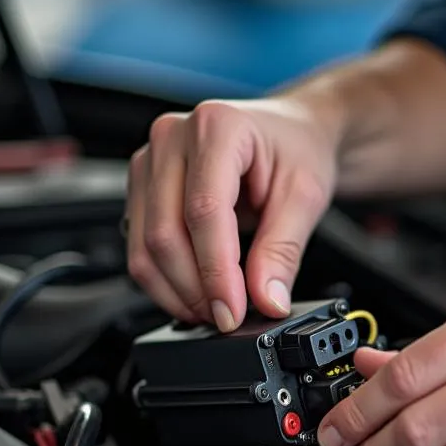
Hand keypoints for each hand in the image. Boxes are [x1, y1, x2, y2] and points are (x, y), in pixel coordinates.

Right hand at [126, 97, 338, 329]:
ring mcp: (150, 162)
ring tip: (215, 311)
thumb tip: (266, 299)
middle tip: (229, 318)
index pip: (204, 211)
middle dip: (196, 289)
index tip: (234, 311)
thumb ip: (283, 250)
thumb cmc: (296, 149)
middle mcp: (172, 138)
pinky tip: (196, 294)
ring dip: (177, 292)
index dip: (217, 271)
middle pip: (166, 233)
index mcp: (217, 126)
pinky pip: (140, 246)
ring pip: (145, 246)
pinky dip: (166, 281)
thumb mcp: (305, 196)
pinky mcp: (143, 188)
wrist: (289, 132)